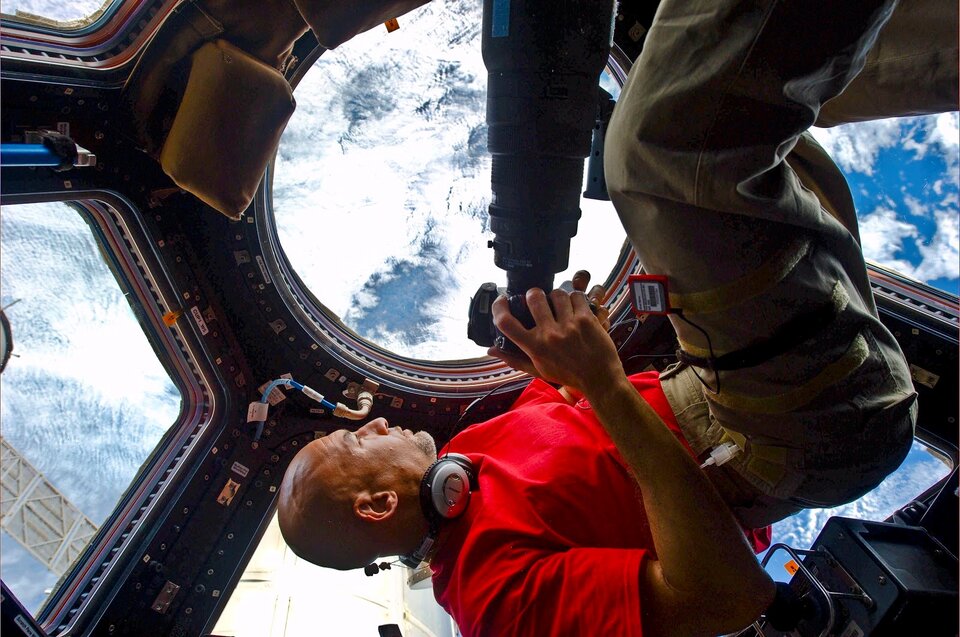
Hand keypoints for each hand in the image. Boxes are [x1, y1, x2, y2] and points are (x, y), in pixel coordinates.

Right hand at [487, 271, 622, 396]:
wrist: (599, 379)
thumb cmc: (567, 375)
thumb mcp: (537, 370)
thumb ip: (513, 359)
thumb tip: (491, 349)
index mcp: (534, 347)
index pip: (506, 323)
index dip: (498, 307)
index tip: (501, 301)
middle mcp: (549, 335)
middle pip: (533, 298)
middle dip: (534, 294)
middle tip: (537, 299)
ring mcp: (568, 326)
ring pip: (556, 293)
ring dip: (556, 296)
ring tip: (559, 304)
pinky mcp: (586, 320)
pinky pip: (576, 296)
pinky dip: (575, 299)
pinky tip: (575, 307)